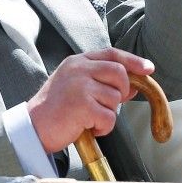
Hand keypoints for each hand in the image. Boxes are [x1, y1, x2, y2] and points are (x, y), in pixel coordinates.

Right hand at [27, 48, 154, 152]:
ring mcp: (80, 85)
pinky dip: (103, 128)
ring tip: (89, 119)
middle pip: (119, 73)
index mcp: (78, 61)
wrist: (33, 127)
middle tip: (107, 105)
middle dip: (122, 91)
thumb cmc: (56, 109)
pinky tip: (87, 128)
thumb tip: (132, 87)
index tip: (148, 69)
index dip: (133, 61)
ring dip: (108, 114)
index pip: (112, 54)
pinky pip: (109, 117)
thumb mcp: (77, 86)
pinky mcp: (81, 105)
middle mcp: (78, 69)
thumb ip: (101, 82)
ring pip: (115, 98)